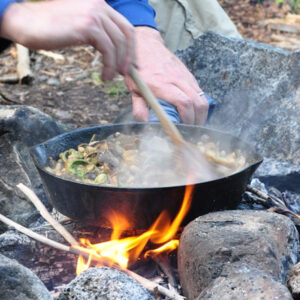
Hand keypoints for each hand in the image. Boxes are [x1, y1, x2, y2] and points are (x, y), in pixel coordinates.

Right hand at [0, 0, 135, 80]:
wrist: (26, 22)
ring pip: (119, 43)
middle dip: (129, 56)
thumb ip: (97, 31)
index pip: (125, 26)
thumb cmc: (50, 27)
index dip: (131, 47)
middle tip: (125, 73)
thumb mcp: (80, 25)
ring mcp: (94, 14)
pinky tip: (105, 76)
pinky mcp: (88, 26)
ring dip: (118, 64)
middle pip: (127, 34)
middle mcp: (100, 5)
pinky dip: (109, 66)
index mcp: (99, 4)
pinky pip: (108, 50)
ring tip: (111, 77)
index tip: (130, 62)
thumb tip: (111, 48)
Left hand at [125, 27, 207, 124]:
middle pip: (198, 102)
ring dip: (201, 113)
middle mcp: (176, 79)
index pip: (184, 103)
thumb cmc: (137, 68)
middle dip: (198, 120)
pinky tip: (194, 112)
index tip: (184, 129)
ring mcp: (185, 76)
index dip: (188, 119)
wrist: (144, 45)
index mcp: (162, 84)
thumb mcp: (134, 89)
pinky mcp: (188, 74)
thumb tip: (144, 123)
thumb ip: (139, 107)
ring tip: (195, 123)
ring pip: (202, 97)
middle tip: (192, 131)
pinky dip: (200, 104)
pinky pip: (200, 91)